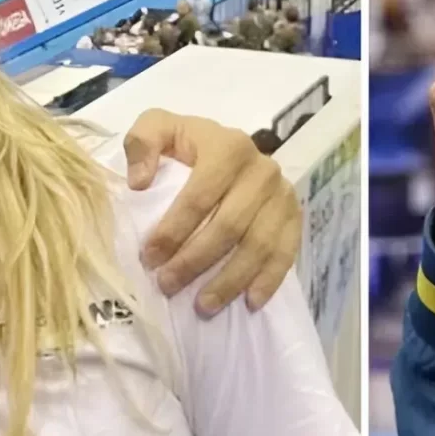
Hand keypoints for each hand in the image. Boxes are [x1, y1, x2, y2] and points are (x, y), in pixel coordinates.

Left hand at [126, 109, 301, 313]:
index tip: (149, 259)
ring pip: (258, 245)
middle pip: (230, 225)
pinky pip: (286, 253)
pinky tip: (249, 302)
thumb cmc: (188, 149)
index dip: (174, 229)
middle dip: (195, 261)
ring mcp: (282, 194)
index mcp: (229, 146)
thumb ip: (143, 141)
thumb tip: (140, 181)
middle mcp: (262, 169)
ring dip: (230, 280)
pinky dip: (269, 280)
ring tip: (202, 306)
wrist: (228, 153)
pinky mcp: (294, 216)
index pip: (201, 194)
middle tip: (167, 285)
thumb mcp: (161, 129)